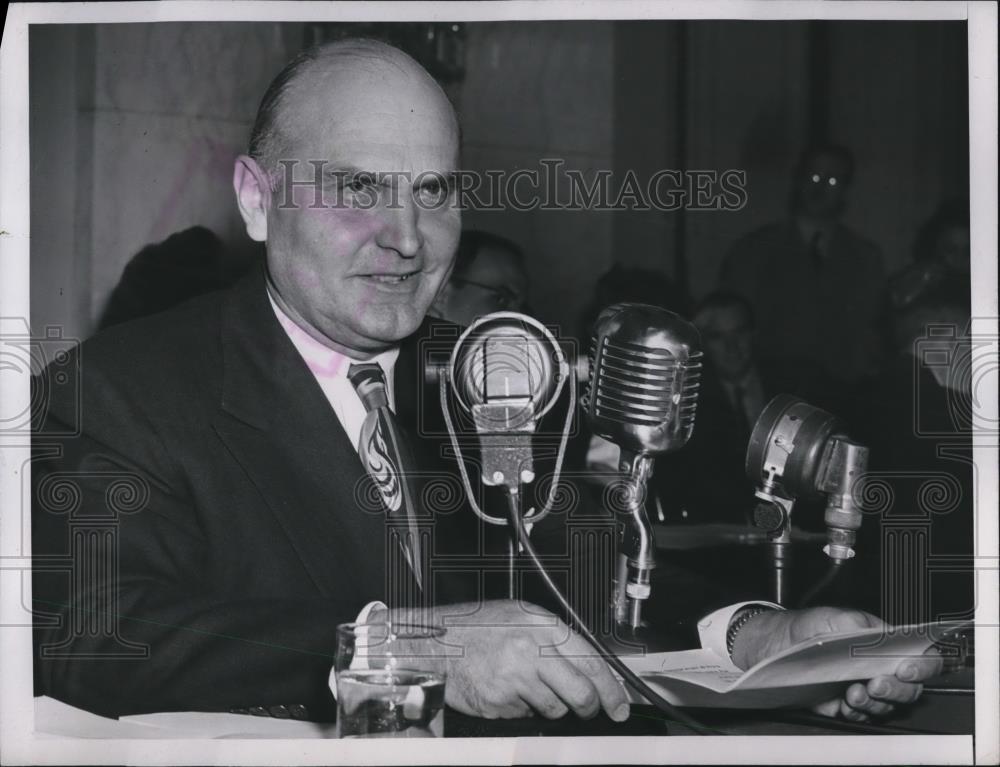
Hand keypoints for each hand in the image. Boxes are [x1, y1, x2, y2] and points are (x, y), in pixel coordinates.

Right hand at [384, 600, 629, 720]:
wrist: (435, 642)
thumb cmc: (476, 627)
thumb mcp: (520, 617)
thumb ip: (554, 640)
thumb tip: (591, 668)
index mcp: (541, 625)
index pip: (592, 662)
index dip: (613, 689)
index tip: (620, 704)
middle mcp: (530, 650)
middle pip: (581, 693)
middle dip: (591, 707)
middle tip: (590, 710)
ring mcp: (514, 679)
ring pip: (556, 709)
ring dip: (551, 706)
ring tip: (529, 686)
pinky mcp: (500, 703)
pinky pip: (526, 716)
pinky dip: (522, 709)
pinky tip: (507, 690)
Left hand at [732, 606, 942, 720]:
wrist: (779, 645)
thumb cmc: (809, 627)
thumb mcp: (836, 617)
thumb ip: (863, 626)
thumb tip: (883, 637)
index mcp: (886, 645)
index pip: (922, 658)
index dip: (923, 666)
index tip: (906, 668)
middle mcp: (881, 669)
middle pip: (909, 689)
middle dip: (895, 689)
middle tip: (875, 683)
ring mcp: (866, 689)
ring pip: (887, 706)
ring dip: (873, 702)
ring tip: (853, 692)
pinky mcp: (847, 705)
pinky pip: (861, 716)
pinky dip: (855, 712)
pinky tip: (843, 701)